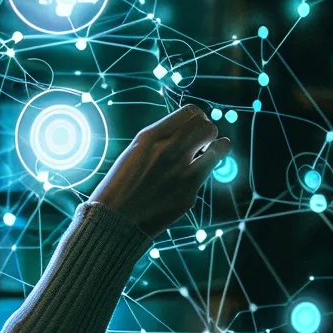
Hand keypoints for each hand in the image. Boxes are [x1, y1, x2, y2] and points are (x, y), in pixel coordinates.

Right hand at [88, 104, 231, 236]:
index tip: (194, 126)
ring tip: (208, 153)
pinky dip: (204, 170)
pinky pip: (207, 173)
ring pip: (219, 147)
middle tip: (201, 141)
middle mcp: (169, 150)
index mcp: (151, 137)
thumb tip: (186, 131)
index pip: (191, 112)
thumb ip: (160, 139)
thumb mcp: (134, 152)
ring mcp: (182, 173)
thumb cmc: (120, 185)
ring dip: (216, 147)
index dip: (196, 118)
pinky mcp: (189, 194)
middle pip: (207, 127)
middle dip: (207, 132)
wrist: (113, 221)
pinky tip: (193, 174)